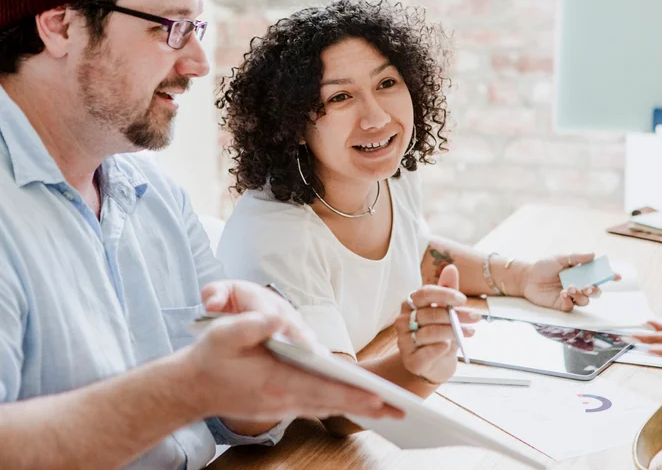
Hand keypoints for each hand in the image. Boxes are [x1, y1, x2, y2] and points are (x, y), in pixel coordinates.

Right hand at [182, 280, 402, 421]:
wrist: (191, 388)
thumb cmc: (211, 357)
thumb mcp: (224, 333)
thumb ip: (251, 325)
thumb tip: (279, 320)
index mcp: (275, 382)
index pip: (321, 390)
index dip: (350, 394)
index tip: (377, 397)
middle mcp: (283, 399)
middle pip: (333, 403)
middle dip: (367, 406)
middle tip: (401, 410)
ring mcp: (283, 406)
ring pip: (328, 407)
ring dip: (358, 408)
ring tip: (390, 409)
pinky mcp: (283, 405)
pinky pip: (318, 407)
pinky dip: (340, 406)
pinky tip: (359, 404)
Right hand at [394, 265, 477, 383]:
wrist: (436, 365)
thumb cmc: (440, 334)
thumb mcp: (446, 311)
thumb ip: (448, 290)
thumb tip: (451, 267)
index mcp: (410, 304)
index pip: (424, 293)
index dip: (444, 294)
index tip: (463, 300)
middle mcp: (402, 321)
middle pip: (429, 314)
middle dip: (455, 315)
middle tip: (475, 317)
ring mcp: (404, 341)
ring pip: (429, 333)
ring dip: (453, 332)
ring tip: (469, 332)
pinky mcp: (410, 360)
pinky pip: (426, 352)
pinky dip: (440, 348)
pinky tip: (448, 346)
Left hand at [516, 253, 619, 311]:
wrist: (526, 277)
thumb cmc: (543, 266)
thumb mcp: (559, 258)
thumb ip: (576, 258)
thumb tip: (593, 254)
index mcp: (580, 273)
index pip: (597, 275)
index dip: (609, 276)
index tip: (617, 276)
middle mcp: (578, 285)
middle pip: (595, 292)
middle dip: (596, 290)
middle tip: (589, 287)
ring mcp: (571, 296)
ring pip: (585, 301)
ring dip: (581, 295)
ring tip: (570, 287)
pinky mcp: (562, 304)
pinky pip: (571, 306)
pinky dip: (569, 300)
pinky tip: (562, 293)